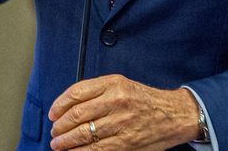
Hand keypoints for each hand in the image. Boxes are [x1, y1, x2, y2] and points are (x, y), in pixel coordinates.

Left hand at [48, 74, 199, 149]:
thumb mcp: (123, 85)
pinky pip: (96, 149)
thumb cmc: (146, 100)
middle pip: (77, 114)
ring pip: (84, 134)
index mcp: (114, 84)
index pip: (77, 92)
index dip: (59, 104)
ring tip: (59, 144)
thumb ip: (98, 91)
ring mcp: (121, 123)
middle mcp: (117, 101)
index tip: (53, 113)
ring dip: (66, 141)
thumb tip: (69, 106)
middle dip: (60, 126)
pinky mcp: (126, 142)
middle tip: (54, 132)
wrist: (174, 115)